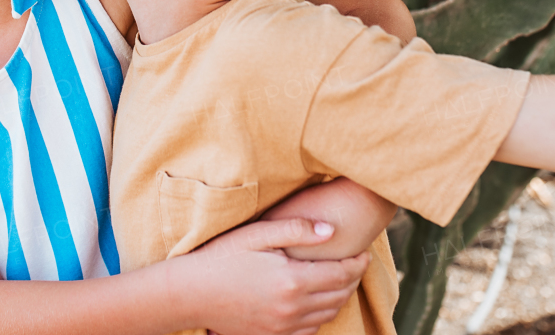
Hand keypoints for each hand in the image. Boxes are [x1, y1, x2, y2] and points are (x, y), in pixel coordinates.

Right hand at [178, 217, 370, 334]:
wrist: (191, 293)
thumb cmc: (222, 257)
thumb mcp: (257, 235)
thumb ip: (297, 230)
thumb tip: (332, 230)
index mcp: (293, 280)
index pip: (341, 274)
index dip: (357, 263)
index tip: (363, 252)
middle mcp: (293, 308)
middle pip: (339, 296)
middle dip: (353, 279)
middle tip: (355, 263)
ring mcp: (283, 326)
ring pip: (328, 314)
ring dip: (340, 298)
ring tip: (341, 280)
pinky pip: (310, 329)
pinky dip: (321, 315)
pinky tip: (316, 300)